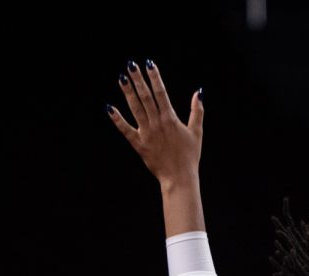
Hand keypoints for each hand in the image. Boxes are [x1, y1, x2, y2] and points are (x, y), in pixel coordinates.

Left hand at [107, 60, 203, 189]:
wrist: (180, 177)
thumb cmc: (190, 156)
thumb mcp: (197, 132)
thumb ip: (197, 111)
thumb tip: (198, 92)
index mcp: (171, 119)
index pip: (161, 93)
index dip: (155, 77)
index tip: (149, 64)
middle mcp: (158, 123)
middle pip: (146, 97)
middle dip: (138, 79)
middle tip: (131, 64)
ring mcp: (147, 133)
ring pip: (135, 108)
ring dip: (128, 92)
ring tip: (122, 77)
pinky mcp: (139, 144)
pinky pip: (125, 130)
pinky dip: (117, 119)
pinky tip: (109, 107)